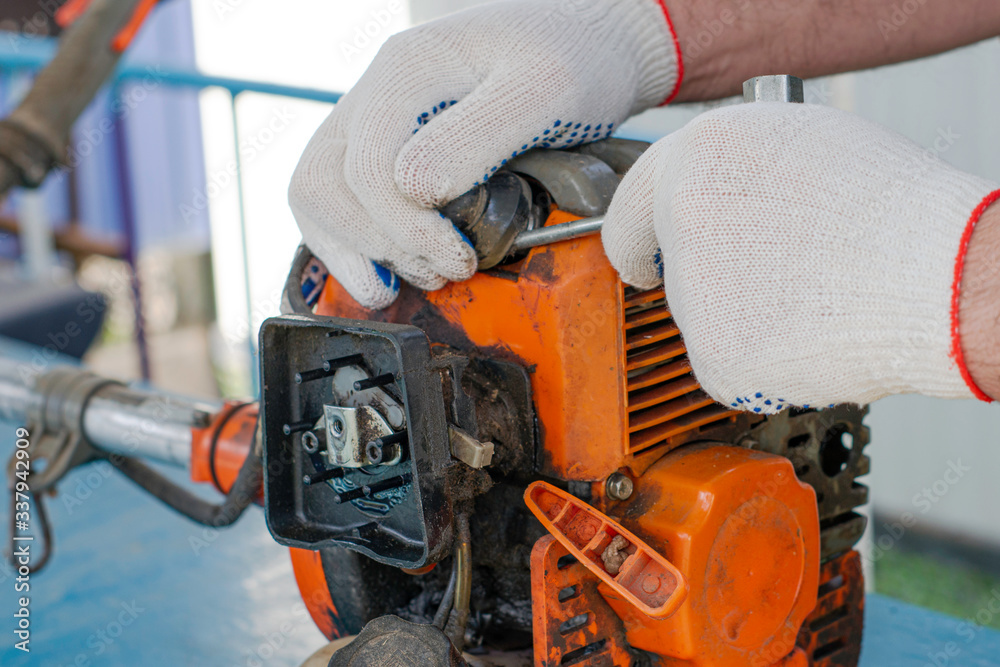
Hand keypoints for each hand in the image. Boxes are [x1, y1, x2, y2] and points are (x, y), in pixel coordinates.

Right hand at [289, 0, 679, 308]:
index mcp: (405, 70)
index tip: (461, 258)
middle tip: (442, 270)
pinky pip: (336, 197)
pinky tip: (390, 270)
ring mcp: (372, 118)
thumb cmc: (571, 57)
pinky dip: (354, 242)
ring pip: (317, 193)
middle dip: (378, 243)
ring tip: (416, 276)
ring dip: (357, 249)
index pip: (367, 169)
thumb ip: (477, 137)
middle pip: (322, 184)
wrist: (581, 39)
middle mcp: (375, 92)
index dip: (406, 229)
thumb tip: (414, 192)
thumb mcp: (543, 89)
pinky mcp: (384, 145)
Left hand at [602, 102, 999, 411]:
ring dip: (740, 313)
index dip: (637, 236)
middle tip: (774, 272)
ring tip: (811, 292)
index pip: (630, 206)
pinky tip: (807, 332)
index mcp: (696, 158)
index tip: (641, 258)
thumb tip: (700, 197)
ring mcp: (693, 293)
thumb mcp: (797, 145)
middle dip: (710, 273)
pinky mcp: (715, 358)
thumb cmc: (887, 208)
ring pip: (701, 316)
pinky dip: (758, 356)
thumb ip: (728, 168)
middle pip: (672, 266)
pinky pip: (725, 360)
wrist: (937, 280)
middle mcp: (680, 221)